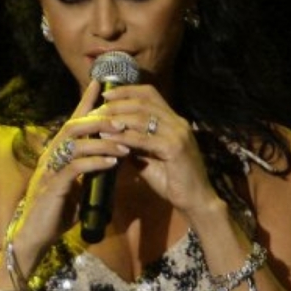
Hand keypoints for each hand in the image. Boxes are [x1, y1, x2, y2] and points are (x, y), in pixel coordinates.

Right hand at [14, 80, 130, 248]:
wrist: (34, 236)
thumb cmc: (55, 212)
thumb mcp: (75, 187)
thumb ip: (88, 171)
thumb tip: (108, 160)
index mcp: (57, 153)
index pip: (73, 121)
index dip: (86, 101)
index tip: (103, 83)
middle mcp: (51, 155)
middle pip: (74, 125)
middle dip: (100, 119)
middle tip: (124, 121)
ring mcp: (50, 169)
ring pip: (75, 143)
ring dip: (103, 142)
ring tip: (125, 145)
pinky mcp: (53, 186)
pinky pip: (75, 167)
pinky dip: (95, 163)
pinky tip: (112, 164)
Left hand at [94, 84, 216, 211]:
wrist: (195, 200)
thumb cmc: (171, 179)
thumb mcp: (148, 157)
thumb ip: (133, 143)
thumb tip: (110, 133)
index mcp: (173, 120)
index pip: (149, 93)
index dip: (126, 90)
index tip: (105, 94)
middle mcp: (178, 122)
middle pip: (143, 102)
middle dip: (116, 104)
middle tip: (96, 110)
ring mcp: (178, 134)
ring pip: (143, 117)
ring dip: (117, 118)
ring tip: (98, 122)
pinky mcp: (175, 148)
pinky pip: (144, 138)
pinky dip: (124, 137)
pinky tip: (108, 138)